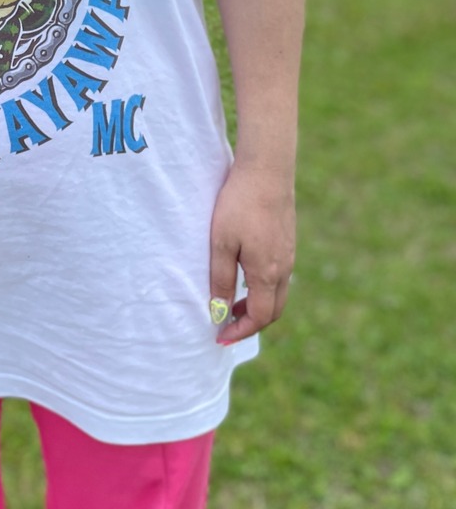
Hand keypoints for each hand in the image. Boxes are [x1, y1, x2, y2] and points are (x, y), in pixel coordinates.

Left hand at [208, 160, 295, 345]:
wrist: (267, 171)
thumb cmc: (239, 205)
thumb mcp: (221, 243)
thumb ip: (221, 279)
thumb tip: (220, 311)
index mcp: (268, 273)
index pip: (259, 317)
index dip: (240, 331)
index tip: (220, 337)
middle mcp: (284, 268)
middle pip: (273, 311)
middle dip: (250, 324)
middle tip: (226, 326)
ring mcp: (289, 255)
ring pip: (278, 294)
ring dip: (258, 306)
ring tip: (233, 305)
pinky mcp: (288, 242)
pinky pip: (279, 277)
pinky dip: (263, 289)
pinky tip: (245, 279)